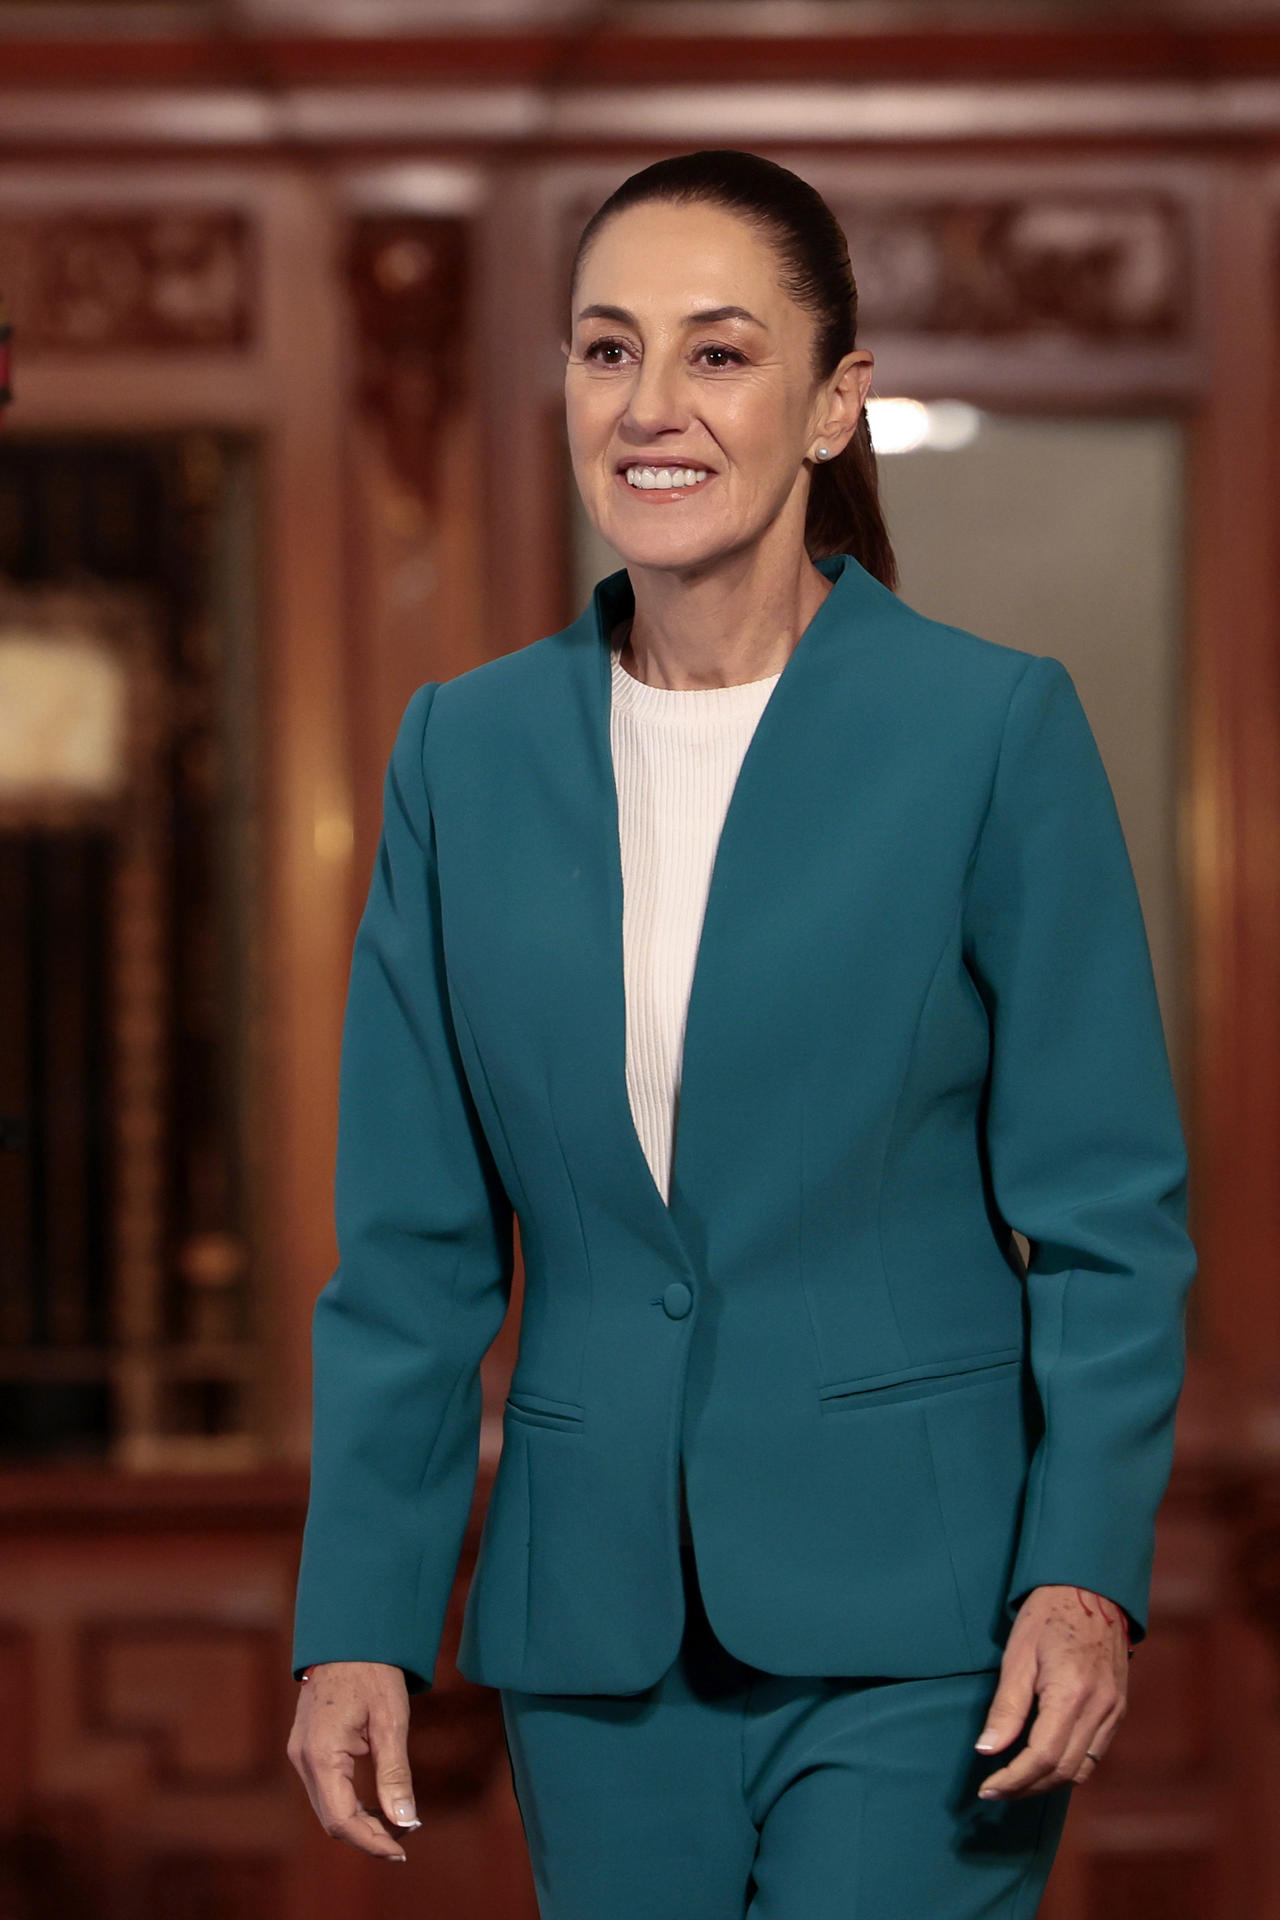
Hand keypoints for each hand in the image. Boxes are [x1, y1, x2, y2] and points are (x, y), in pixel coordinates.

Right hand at [287, 1661, 419, 1859]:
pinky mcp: (306, 1747)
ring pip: (327, 1806)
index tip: (402, 1849)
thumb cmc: (372, 1671)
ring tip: (395, 1825)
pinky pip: (325, 1789)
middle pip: (331, 1818)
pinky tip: (376, 1804)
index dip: (372, 1841)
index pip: (341, 1818)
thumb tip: (406, 1821)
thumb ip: (395, 1773)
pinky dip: (349, 1803)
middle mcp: (302, 1758)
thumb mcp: (391, 1720)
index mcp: (320, 1753)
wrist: (349, 1634)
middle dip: (367, 1835)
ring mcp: (300, 1752)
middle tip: (404, 1840)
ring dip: (359, 1822)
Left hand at [972, 1585, 1129, 1799]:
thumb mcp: (1017, 1656)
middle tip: (996, 1791)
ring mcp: (1114, 1710)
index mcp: (1072, 1693)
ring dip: (1048, 1783)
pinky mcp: (1118, 1708)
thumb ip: (1006, 1708)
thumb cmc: (1047, 1615)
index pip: (1041, 1757)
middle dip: (1027, 1787)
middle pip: (1063, 1770)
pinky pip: (1095, 1753)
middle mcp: (1100, 1708)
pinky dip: (1069, 1766)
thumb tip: (987, 1751)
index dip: (1013, 1779)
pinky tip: (1045, 1763)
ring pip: (1082, 1769)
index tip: (988, 1788)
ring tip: (1016, 1783)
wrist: (1090, 1588)